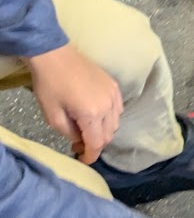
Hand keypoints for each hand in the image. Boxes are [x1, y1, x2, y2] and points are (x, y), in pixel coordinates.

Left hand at [27, 43, 123, 163]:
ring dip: (103, 130)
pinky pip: (118, 109)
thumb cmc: (50, 85)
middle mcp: (108, 106)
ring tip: (86, 128)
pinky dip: (110, 117)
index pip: (97, 143)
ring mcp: (114, 95)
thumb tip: (79, 139)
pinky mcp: (114, 86)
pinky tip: (96, 114)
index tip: (83, 161)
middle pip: (109, 135)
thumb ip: (69, 133)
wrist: (56, 56)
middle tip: (78, 142)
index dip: (91, 156)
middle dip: (95, 143)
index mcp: (92, 115)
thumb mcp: (52, 115)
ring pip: (116, 123)